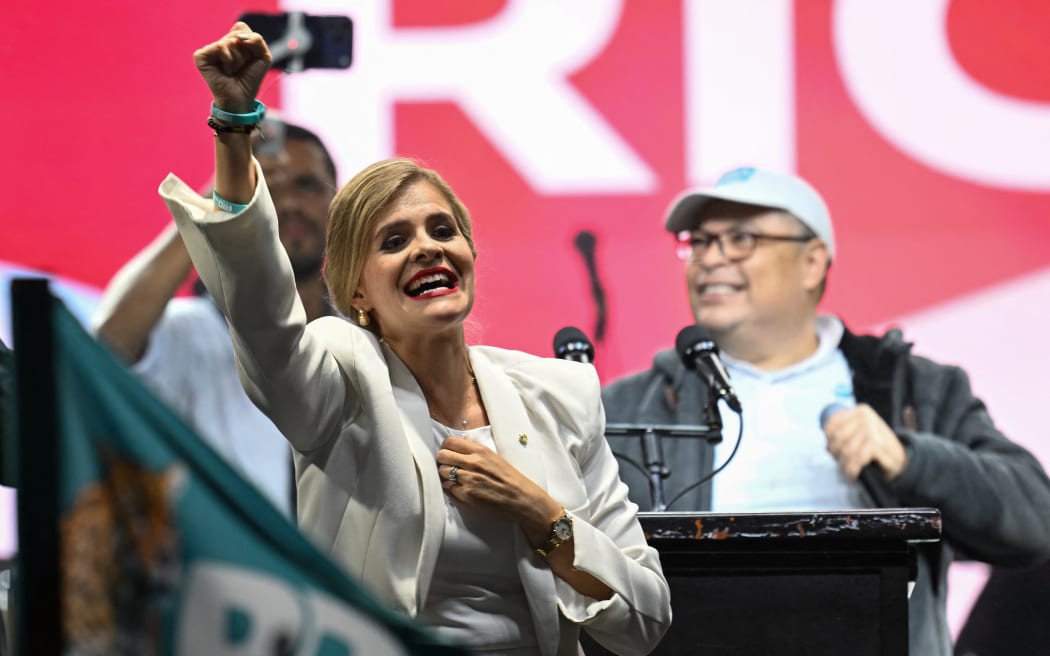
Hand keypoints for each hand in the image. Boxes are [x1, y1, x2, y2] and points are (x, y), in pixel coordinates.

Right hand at [193, 22, 271, 112]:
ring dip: (238, 59)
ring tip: (232, 71)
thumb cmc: (250, 79)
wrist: (241, 98)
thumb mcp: (263, 56)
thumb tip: (237, 37)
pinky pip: (221, 47)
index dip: (250, 45)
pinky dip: (229, 61)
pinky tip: (225, 71)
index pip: (241, 28)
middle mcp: (218, 43)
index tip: (248, 60)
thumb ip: (256, 39)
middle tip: (240, 68)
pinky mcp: (201, 56)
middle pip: (237, 34)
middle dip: (245, 53)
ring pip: (230, 41)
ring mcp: (208, 49)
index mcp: (230, 41)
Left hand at [436, 436, 559, 544]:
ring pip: (442, 472)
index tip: (449, 452)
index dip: (447, 447)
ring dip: (445, 475)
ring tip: (455, 478)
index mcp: (480, 451)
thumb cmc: (509, 478)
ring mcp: (467, 480)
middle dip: (443, 460)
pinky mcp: (465, 496)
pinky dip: (451, 488)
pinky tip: (460, 489)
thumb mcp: (494, 457)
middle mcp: (472, 463)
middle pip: (442, 456)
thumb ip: (475, 451)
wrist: (519, 498)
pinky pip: (448, 488)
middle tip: (449, 465)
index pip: (450, 442)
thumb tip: (459, 445)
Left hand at [822, 403, 908, 480]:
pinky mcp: (878, 444)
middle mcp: (866, 417)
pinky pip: (857, 459)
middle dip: (837, 453)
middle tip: (843, 462)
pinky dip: (853, 469)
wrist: (901, 460)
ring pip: (846, 450)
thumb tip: (827, 446)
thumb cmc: (877, 448)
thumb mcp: (860, 435)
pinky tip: (854, 473)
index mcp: (860, 411)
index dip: (829, 440)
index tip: (833, 450)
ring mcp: (873, 429)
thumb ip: (843, 435)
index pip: (831, 424)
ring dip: (845, 464)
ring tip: (848, 469)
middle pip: (837, 438)